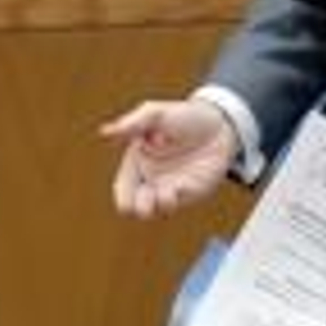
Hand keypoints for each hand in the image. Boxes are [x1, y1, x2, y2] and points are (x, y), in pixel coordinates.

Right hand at [101, 98, 237, 219]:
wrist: (219, 124)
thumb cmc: (183, 116)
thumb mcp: (156, 114)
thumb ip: (132, 124)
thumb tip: (105, 132)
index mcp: (136, 162)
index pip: (122, 189)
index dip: (122, 196)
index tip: (129, 193)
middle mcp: (151, 179)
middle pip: (135, 207)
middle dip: (138, 208)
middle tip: (147, 197)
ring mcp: (170, 188)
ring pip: (156, 211)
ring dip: (158, 206)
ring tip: (167, 193)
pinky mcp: (190, 193)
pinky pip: (179, 204)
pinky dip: (177, 199)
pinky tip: (181, 186)